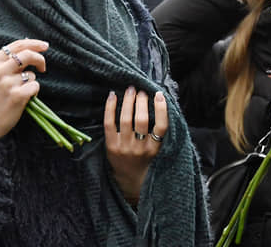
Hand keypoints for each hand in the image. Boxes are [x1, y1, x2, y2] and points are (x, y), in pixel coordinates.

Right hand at [0, 39, 47, 164]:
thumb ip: (6, 62)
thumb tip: (28, 48)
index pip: (17, 45)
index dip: (34, 43)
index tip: (44, 46)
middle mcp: (0, 70)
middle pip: (28, 54)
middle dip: (40, 59)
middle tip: (43, 67)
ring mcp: (8, 83)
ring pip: (32, 74)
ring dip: (31, 82)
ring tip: (21, 91)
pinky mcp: (17, 95)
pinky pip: (35, 86)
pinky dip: (33, 92)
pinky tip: (25, 99)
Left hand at [103, 87, 167, 204]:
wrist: (130, 180)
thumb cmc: (146, 160)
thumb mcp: (157, 150)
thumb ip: (159, 132)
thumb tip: (158, 101)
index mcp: (155, 149)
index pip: (161, 127)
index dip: (161, 109)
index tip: (159, 95)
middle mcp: (140, 149)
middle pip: (142, 120)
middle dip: (142, 102)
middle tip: (142, 91)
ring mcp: (124, 147)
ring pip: (126, 119)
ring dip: (128, 101)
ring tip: (130, 90)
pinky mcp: (111, 146)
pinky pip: (109, 123)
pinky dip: (110, 108)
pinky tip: (112, 96)